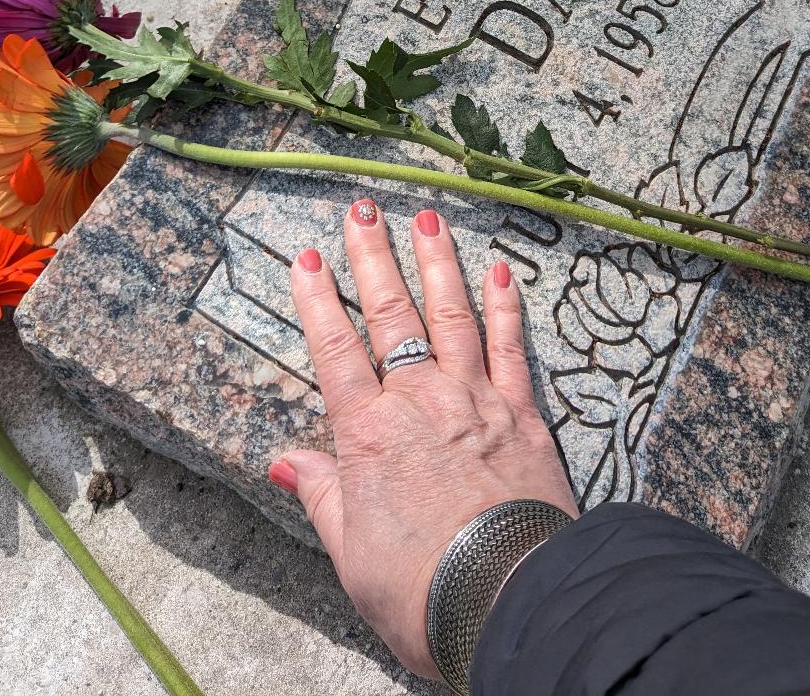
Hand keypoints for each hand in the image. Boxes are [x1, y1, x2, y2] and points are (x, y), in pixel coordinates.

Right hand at [268, 196, 577, 678]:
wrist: (508, 599)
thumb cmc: (422, 589)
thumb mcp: (351, 554)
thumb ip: (322, 495)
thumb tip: (286, 461)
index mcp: (369, 436)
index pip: (335, 351)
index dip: (318, 301)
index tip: (308, 257)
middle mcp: (420, 402)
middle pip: (392, 317)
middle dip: (374, 258)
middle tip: (362, 210)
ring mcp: (475, 400)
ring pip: (453, 315)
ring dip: (438, 263)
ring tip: (427, 219)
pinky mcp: (523, 413)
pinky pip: (511, 347)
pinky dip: (506, 306)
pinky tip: (501, 271)